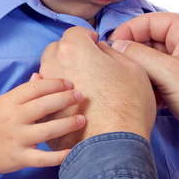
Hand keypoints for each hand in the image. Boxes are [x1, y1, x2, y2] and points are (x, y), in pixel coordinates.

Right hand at [0, 75, 85, 175]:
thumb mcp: (2, 103)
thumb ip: (22, 91)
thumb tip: (40, 75)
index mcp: (9, 102)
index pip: (34, 89)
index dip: (54, 84)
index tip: (69, 83)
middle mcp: (13, 119)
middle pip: (43, 106)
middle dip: (65, 99)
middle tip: (81, 96)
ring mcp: (16, 139)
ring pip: (46, 131)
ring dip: (67, 124)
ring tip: (81, 119)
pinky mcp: (18, 158)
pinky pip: (41, 158)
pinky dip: (57, 157)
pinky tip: (71, 151)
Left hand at [39, 27, 156, 150]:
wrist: (114, 145)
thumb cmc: (129, 105)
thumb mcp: (133, 69)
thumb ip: (114, 53)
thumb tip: (102, 49)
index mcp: (75, 49)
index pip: (75, 32)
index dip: (87, 36)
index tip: (94, 43)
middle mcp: (54, 66)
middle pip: (55, 50)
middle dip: (69, 52)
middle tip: (87, 64)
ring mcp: (46, 91)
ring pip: (48, 74)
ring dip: (61, 74)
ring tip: (80, 87)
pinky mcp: (44, 114)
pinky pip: (46, 99)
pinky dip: (55, 99)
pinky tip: (70, 106)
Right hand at [108, 13, 178, 148]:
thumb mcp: (168, 74)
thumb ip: (139, 56)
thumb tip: (116, 45)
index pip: (149, 21)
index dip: (127, 33)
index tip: (110, 48)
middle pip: (152, 39)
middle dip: (136, 56)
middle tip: (121, 71)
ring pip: (158, 57)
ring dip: (145, 72)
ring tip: (136, 86)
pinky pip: (167, 71)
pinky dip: (156, 82)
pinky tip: (151, 98)